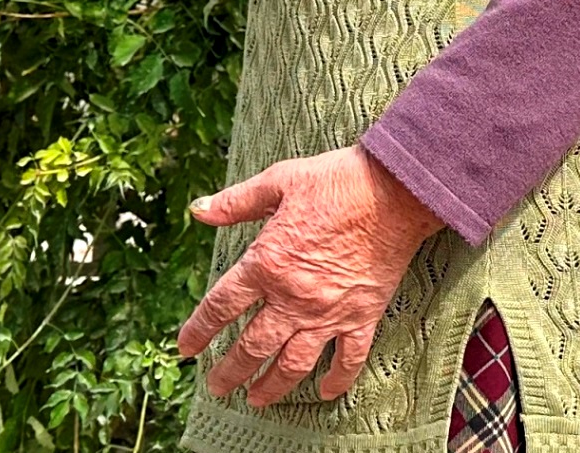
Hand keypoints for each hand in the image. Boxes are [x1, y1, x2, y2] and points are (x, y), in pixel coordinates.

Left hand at [176, 145, 444, 406]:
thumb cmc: (337, 181)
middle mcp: (293, 297)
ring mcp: (328, 313)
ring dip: (271, 386)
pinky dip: (336, 380)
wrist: (393, 191)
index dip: (199, 330)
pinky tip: (324, 393)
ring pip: (293, 363)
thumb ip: (236, 202)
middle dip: (230, 371)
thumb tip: (198, 211)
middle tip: (216, 386)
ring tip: (255, 399)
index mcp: (267, 264)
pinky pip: (348, 358)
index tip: (185, 347)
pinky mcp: (361, 316)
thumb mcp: (279, 181)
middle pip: (253, 346)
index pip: (222, 306)